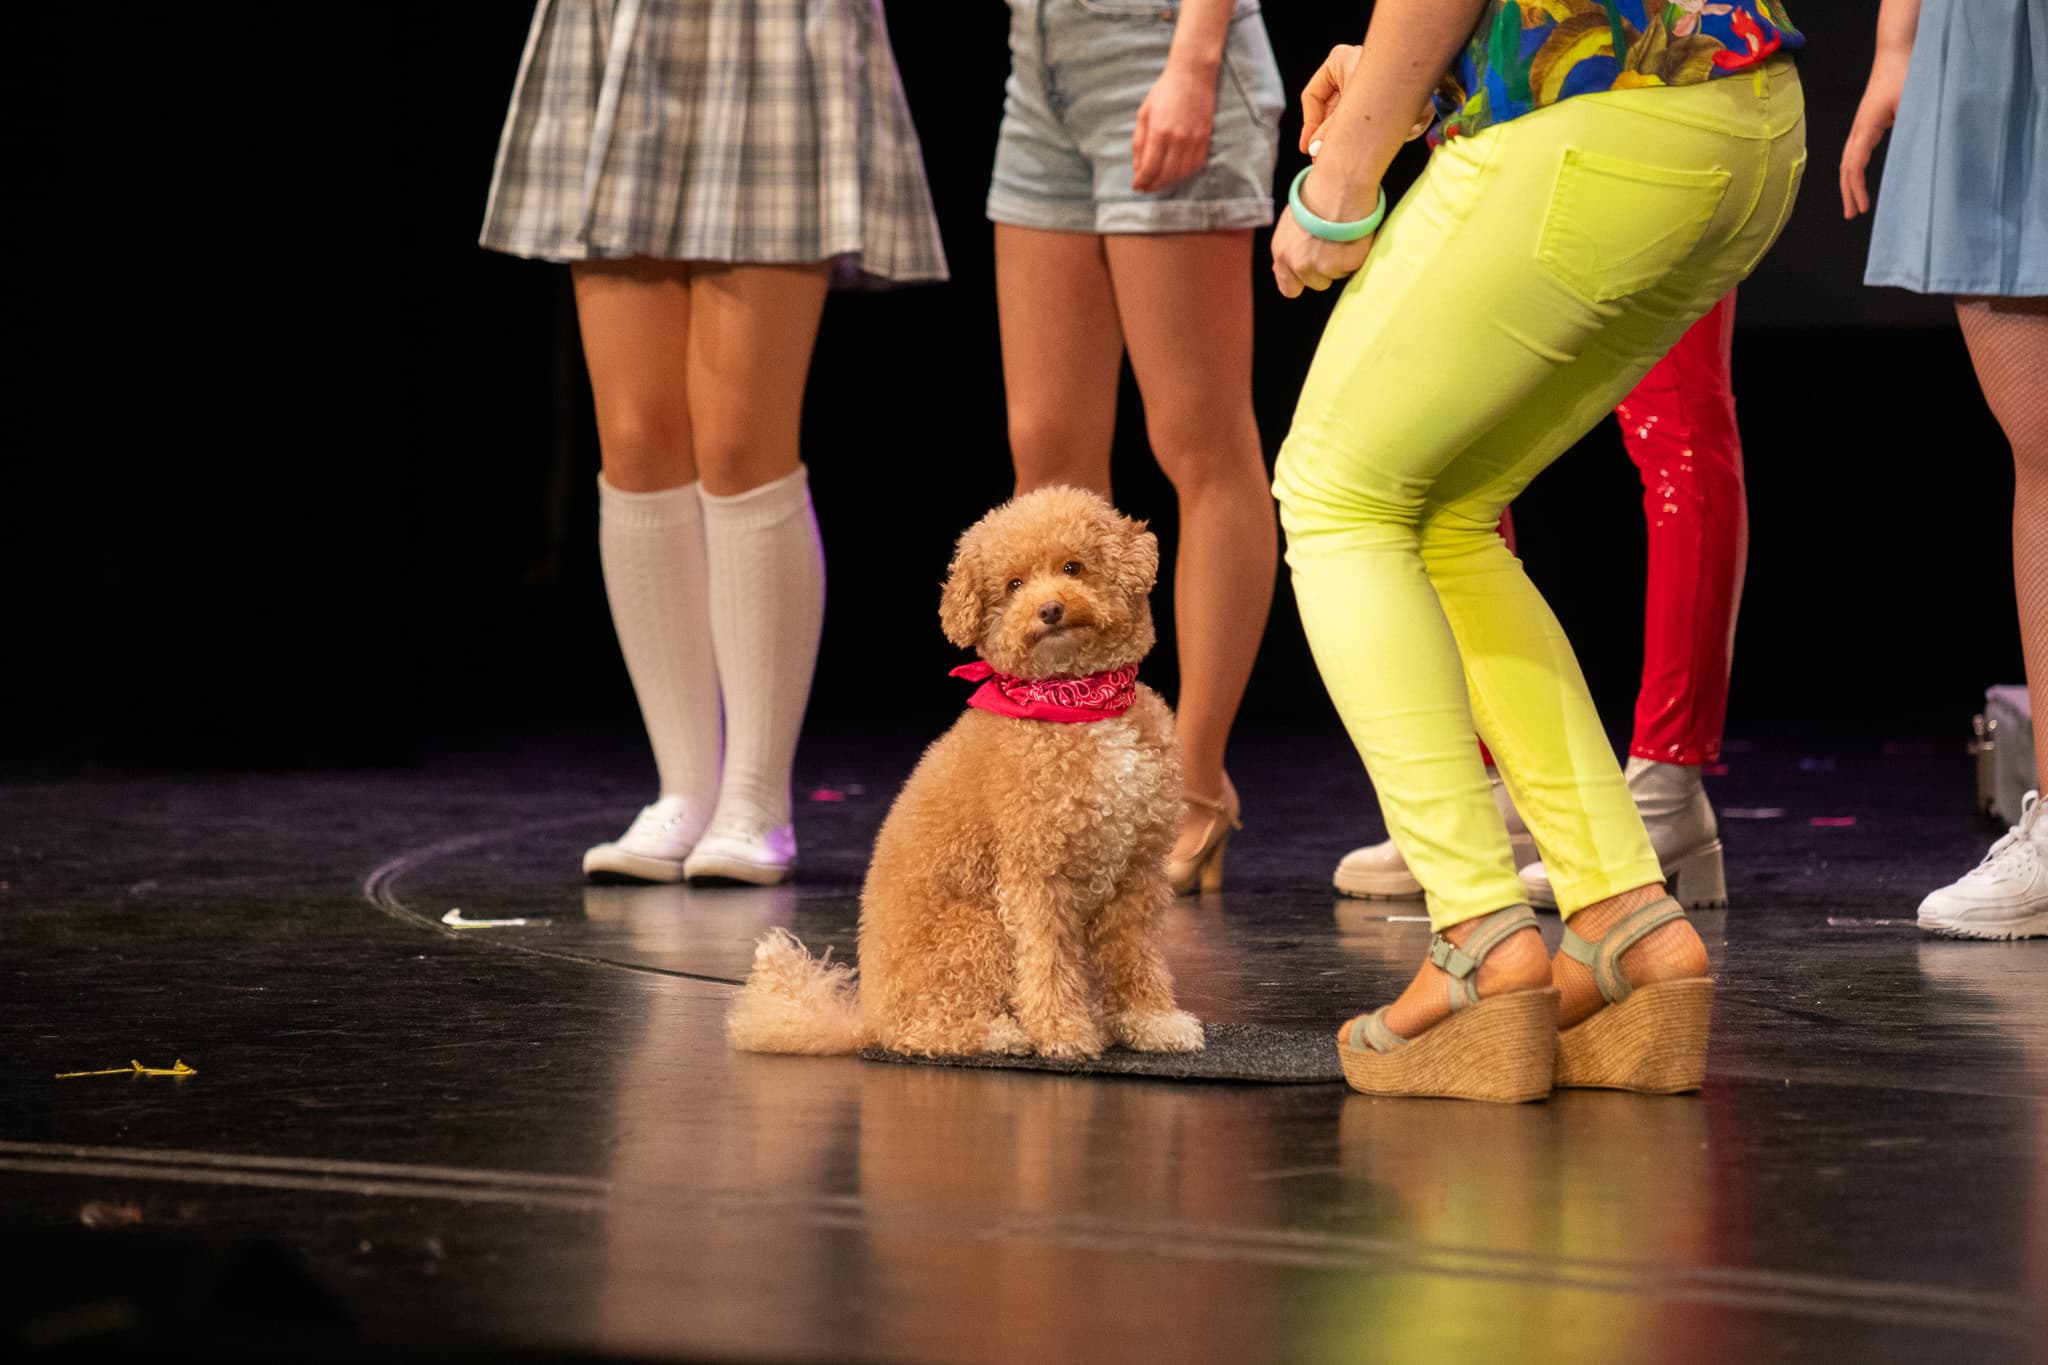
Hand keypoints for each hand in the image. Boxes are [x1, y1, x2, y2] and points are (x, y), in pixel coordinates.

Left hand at [1133, 62, 1215, 192]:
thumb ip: (1139, 143)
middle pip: (1166, 175)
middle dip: (1154, 186)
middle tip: (1146, 187)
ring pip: (1182, 174)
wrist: (1192, 76)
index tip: (1137, 186)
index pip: (1150, 168)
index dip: (1142, 182)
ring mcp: (1194, 140)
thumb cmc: (1164, 93)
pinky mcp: (1205, 139)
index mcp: (1159, 132)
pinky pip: (1196, 166)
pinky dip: (1185, 174)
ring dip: (1169, 182)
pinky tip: (1176, 172)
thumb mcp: (1144, 114)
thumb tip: (1138, 169)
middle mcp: (1178, 139)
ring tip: (1159, 180)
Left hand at [1270, 197, 1373, 299]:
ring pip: (1336, 275)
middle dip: (1324, 270)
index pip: (1289, 289)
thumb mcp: (1290, 224)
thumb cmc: (1316, 197)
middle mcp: (1299, 264)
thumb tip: (1291, 265)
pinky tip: (1353, 234)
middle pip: (1316, 283)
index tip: (1311, 271)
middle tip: (1332, 247)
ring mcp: (1324, 267)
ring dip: (1341, 261)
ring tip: (1343, 236)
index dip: (1301, 281)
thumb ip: (1290, 248)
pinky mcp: (1346, 264)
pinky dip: (1355, 254)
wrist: (1339, 185)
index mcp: (1282, 254)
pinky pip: (1353, 266)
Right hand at [1299, 42, 1432, 159]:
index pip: (1313, 96)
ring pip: (1349, 111)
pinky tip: (1371, 143)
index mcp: (1339, 61)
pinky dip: (1367, 129)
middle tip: (1324, 157)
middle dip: (1330, 133)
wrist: (1435, 88)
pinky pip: (1368, 113)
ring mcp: (1371, 78)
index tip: (1308, 148)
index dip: (1309, 125)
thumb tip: (1316, 151)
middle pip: (1330, 106)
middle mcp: (1354, 66)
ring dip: (1349, 134)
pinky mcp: (1387, 91)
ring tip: (1348, 154)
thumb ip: (1330, 133)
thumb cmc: (1395, 90)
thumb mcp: (1352, 116)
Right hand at [1841, 60, 1905, 217]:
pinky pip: (1856, 153)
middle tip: (1851, 215)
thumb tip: (1914, 153)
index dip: (1856, 188)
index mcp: (1866, 127)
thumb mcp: (1912, 101)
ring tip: (1854, 204)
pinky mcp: (1868, 124)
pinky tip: (1860, 179)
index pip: (1854, 165)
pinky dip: (1854, 171)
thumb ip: (1911, 126)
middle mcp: (1859, 129)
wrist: (1896, 54)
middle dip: (1847, 193)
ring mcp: (1861, 127)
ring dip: (1849, 184)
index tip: (1862, 208)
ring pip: (1848, 162)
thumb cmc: (1905, 74)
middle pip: (1846, 167)